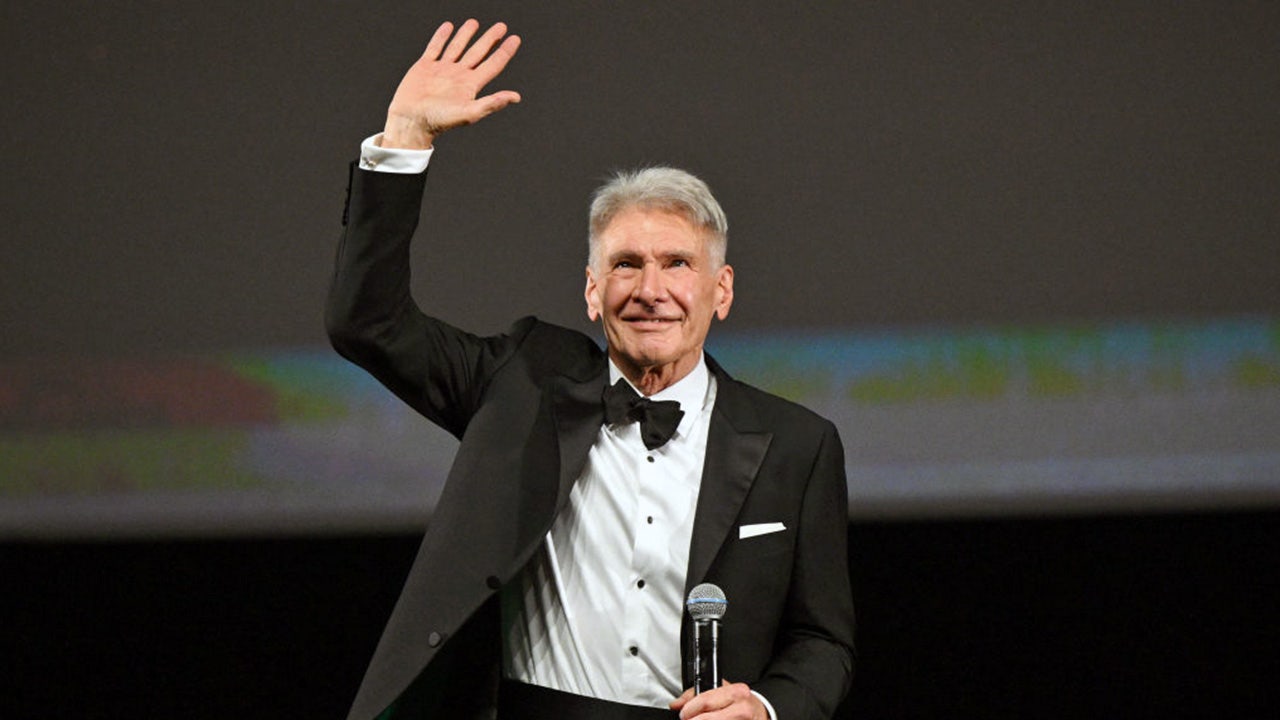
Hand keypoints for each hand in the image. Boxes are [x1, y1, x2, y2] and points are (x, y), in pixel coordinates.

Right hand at [381, 19, 521, 148]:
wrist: (411, 121)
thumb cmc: (439, 121)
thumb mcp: (469, 113)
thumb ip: (492, 103)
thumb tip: (516, 97)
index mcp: (471, 85)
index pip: (493, 64)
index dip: (505, 51)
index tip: (515, 38)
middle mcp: (458, 76)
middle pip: (478, 52)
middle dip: (490, 39)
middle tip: (501, 26)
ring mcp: (442, 70)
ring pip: (457, 47)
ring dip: (466, 35)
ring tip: (474, 23)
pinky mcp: (424, 67)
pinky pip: (435, 48)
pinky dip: (441, 37)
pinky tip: (448, 27)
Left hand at [669, 681, 768, 719]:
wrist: (759, 713)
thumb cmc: (739, 702)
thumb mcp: (721, 690)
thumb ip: (696, 694)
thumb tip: (676, 704)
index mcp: (736, 692)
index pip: (706, 701)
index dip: (690, 709)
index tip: (683, 714)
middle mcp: (742, 709)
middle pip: (709, 718)